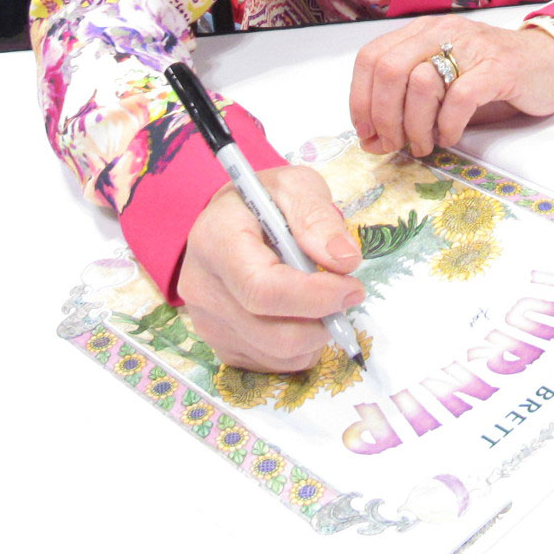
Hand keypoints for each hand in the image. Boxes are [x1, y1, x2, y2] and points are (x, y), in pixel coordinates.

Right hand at [177, 165, 365, 371]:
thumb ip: (318, 217)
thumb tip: (343, 261)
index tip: (352, 287)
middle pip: (272, 332)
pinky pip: (270, 366)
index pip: (262, 289)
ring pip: (276, 355)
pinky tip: (303, 316)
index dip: (314, 296)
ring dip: (315, 336)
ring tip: (323, 301)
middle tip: (347, 295)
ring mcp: (206, 323)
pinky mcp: (220, 346)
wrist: (228, 223)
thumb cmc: (264, 202)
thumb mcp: (295, 187)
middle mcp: (202, 288)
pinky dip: (300, 350)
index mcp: (215, 240)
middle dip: (323, 322)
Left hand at [349, 16, 553, 157]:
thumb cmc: (490, 76)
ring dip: (414, 126)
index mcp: (421, 32)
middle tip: (394, 145)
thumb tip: (371, 140)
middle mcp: (441, 32)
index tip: (367, 133)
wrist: (549, 64)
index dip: (360, 100)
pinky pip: (459, 98)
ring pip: (420, 84)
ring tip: (424, 145)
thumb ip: (406, 103)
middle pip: (389, 71)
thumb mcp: (442, 82)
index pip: (371, 58)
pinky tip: (449, 137)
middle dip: (384, 117)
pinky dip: (447, 126)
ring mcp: (470, 47)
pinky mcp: (498, 68)